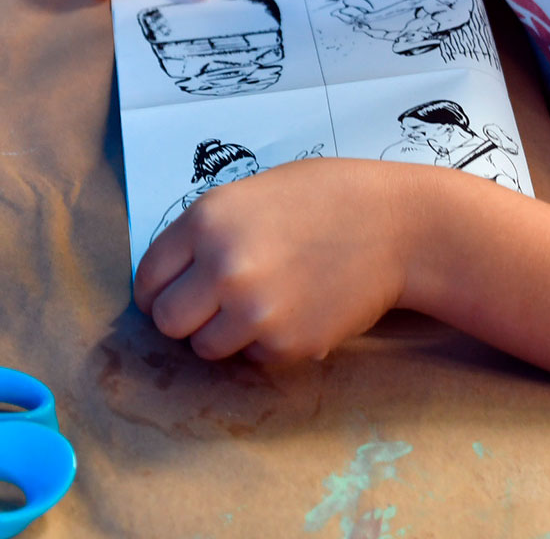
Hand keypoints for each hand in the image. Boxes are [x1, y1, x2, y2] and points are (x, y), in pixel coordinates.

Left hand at [132, 158, 421, 362]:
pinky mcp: (286, 344)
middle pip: (167, 322)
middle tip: (219, 303)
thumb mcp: (259, 191)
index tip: (177, 292)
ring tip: (266, 303)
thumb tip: (176, 274)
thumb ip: (211, 230)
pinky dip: (269, 343)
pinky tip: (299, 308)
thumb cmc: (334, 198)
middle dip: (189, 316)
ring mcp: (253, 310)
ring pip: (206, 348)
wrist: (401, 225)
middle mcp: (222, 267)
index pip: (148, 278)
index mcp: (208, 220)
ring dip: (227, 333)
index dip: (160, 288)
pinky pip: (253, 358)